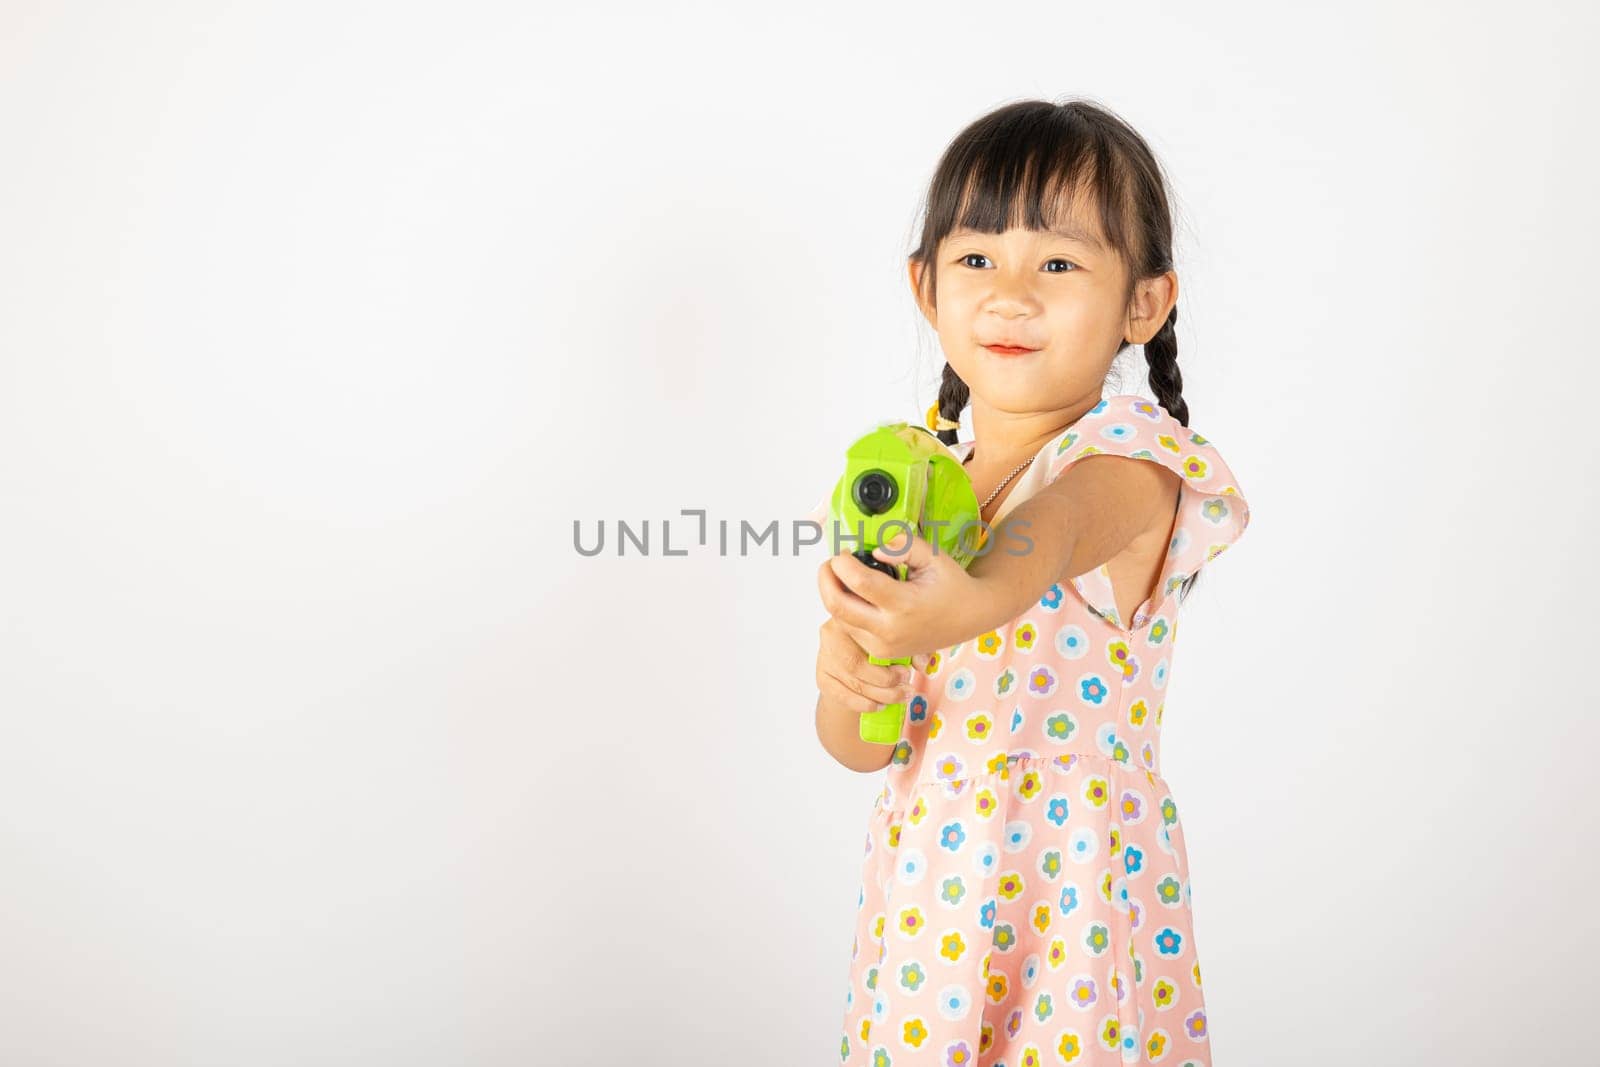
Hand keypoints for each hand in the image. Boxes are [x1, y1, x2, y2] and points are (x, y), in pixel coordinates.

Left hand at [815, 527, 986, 660]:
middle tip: (831, 563)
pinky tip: (856, 595)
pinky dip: (846, 610)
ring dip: (834, 594)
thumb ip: (902, 546)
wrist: (970, 617)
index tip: (843, 552)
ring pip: (839, 619)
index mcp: (904, 605)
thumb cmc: (951, 584)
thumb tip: (873, 551)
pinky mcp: (881, 653)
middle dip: (825, 579)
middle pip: (836, 605)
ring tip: (845, 576)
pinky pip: (850, 630)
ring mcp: (884, 646)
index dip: (842, 562)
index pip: (858, 582)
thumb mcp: (933, 555)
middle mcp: (890, 630)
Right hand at [815, 615, 927, 714]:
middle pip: (855, 662)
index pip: (865, 634)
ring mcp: (825, 654)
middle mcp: (832, 631)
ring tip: (901, 697)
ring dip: (880, 695)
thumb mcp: (900, 636)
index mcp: (853, 614)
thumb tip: (922, 664)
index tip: (908, 671)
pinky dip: (862, 704)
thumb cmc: (884, 640)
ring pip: (851, 680)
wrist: (862, 654)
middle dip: (885, 680)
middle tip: (907, 687)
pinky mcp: (822, 676)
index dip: (888, 655)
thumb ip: (912, 645)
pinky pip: (841, 694)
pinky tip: (879, 705)